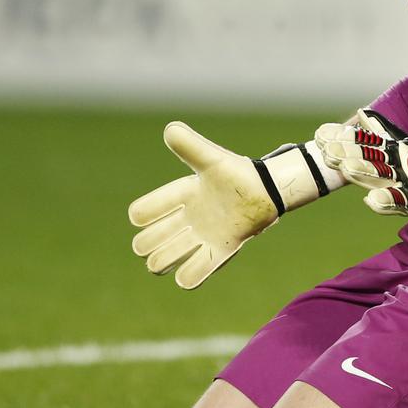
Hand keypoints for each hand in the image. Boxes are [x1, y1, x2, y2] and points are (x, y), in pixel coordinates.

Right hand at [128, 122, 281, 288]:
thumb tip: (169, 129)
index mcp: (178, 198)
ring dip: (167, 259)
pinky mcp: (217, 253)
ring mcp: (198, 239)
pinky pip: (190, 277)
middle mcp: (184, 221)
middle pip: (143, 244)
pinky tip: (198, 265)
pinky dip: (188, 276)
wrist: (268, 191)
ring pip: (160, 263)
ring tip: (189, 245)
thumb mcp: (212, 159)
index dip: (144, 213)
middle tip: (177, 231)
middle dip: (151, 243)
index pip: (140, 214)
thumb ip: (190, 146)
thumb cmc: (238, 173)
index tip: (174, 203)